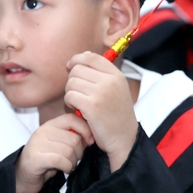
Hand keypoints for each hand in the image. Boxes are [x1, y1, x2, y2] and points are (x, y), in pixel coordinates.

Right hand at [15, 113, 92, 192]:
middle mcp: (43, 131)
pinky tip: (64, 169)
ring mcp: (37, 144)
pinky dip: (67, 167)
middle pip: (74, 138)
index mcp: (50, 125)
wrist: (24, 177)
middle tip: (73, 159)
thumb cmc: (46, 160)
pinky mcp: (35, 158)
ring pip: (69, 151)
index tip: (89, 142)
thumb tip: (91, 136)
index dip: (85, 130)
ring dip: (73, 162)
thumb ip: (73, 137)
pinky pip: (61, 160)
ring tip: (67, 165)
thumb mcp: (61, 144)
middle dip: (79, 152)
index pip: (72, 119)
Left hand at [64, 52, 137, 171]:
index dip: (77, 60)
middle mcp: (110, 81)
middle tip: (79, 94)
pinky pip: (70, 96)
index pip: (91, 57)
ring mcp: (101, 93)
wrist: (123, 137)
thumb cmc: (116, 113)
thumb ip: (101, 72)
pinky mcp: (92, 106)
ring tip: (79, 103)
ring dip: (70, 93)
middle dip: (72, 81)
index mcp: (116, 75)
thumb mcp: (116, 88)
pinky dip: (69, 103)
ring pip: (71, 82)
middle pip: (77, 69)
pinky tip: (78, 110)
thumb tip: (84, 55)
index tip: (71, 68)